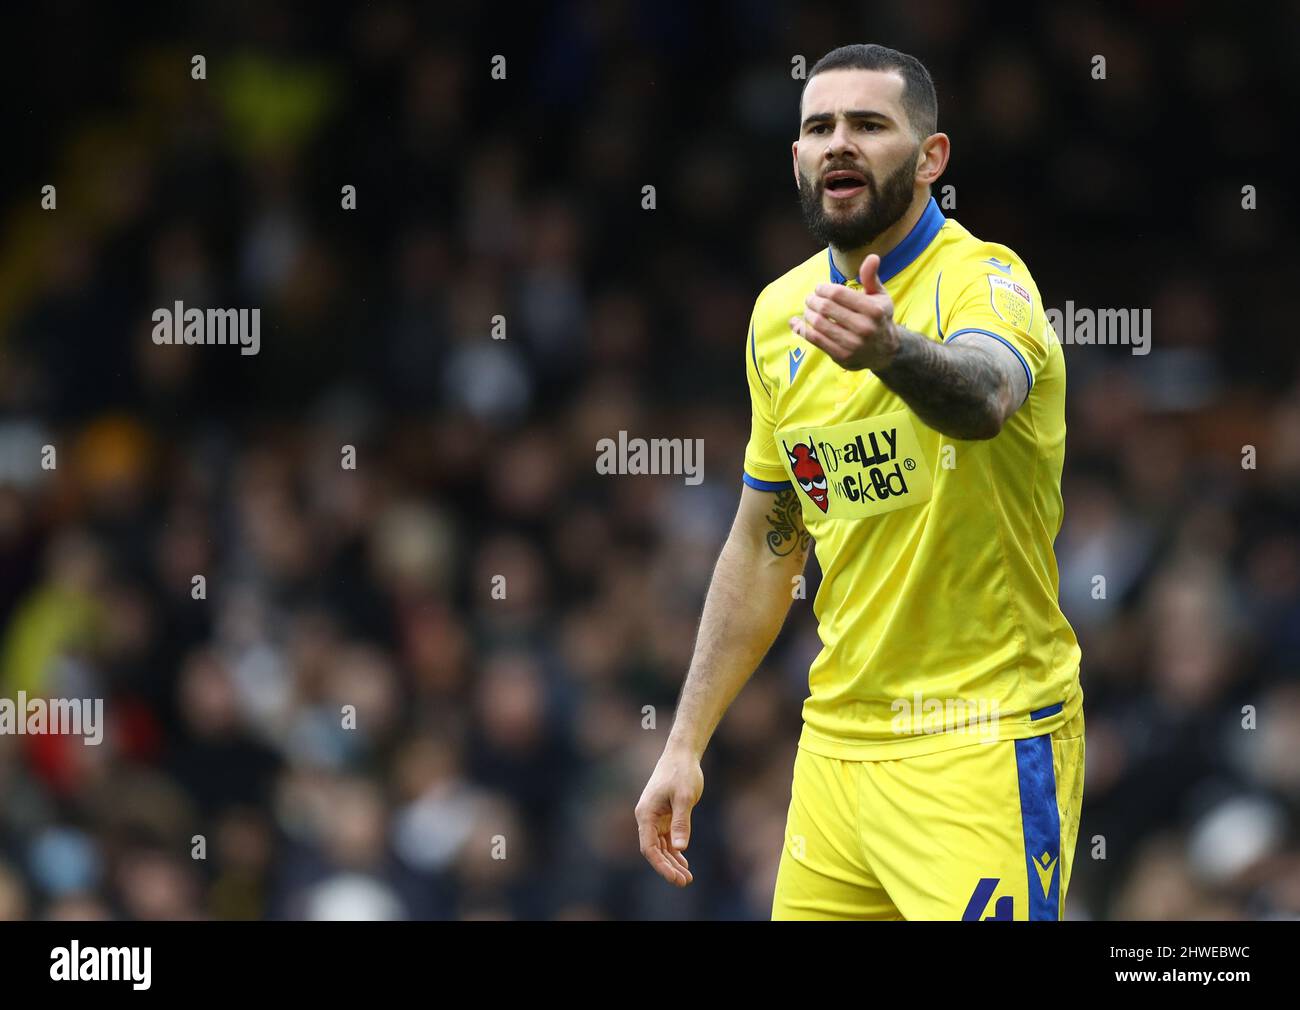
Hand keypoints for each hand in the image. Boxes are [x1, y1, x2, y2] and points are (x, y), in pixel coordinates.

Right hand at [634, 746, 702, 886]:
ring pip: (661, 846)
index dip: (660, 865)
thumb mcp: (685, 797)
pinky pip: (667, 838)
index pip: (649, 847)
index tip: (675, 877)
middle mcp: (647, 818)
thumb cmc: (682, 773)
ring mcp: (655, 817)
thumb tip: (680, 848)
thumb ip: (682, 822)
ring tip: (686, 877)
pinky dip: (675, 851)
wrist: (682, 754)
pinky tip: (684, 862)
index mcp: (646, 814)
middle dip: (668, 867)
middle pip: (654, 850)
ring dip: (672, 862)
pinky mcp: (665, 815)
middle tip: (685, 882)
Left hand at [789, 252, 900, 371]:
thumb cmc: (878, 318)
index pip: (837, 293)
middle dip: (813, 299)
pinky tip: (796, 322)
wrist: (884, 352)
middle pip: (825, 307)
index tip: (819, 288)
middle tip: (810, 298)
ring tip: (808, 308)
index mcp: (874, 310)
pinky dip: (802, 329)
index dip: (823, 288)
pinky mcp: (841, 356)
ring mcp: (852, 344)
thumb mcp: (880, 297)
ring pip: (818, 323)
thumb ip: (871, 277)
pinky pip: (815, 339)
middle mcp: (864, 328)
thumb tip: (872, 256)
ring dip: (807, 313)